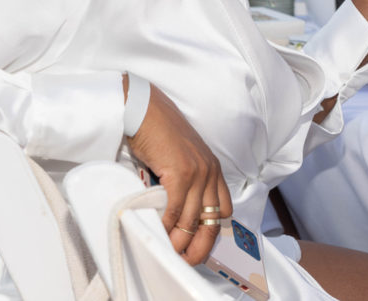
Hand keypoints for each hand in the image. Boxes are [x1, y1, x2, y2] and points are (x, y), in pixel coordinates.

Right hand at [127, 85, 232, 265]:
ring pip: (193, 219)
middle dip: (201, 245)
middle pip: (213, 220)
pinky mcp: (181, 173)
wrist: (143, 108)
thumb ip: (184, 179)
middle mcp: (210, 171)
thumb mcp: (179, 155)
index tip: (199, 245)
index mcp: (212, 168)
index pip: (223, 209)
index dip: (212, 231)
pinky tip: (160, 231)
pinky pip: (176, 208)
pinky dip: (167, 224)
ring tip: (170, 251)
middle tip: (189, 260)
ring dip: (181, 239)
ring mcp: (198, 172)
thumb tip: (174, 207)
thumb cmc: (155, 129)